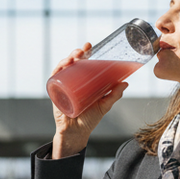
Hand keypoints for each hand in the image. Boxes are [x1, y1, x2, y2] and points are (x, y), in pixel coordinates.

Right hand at [50, 44, 128, 158]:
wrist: (76, 133)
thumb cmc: (89, 120)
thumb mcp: (104, 105)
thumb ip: (114, 95)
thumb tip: (125, 82)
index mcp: (82, 82)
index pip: (83, 63)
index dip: (85, 53)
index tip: (90, 45)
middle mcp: (71, 81)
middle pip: (72, 63)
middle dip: (76, 53)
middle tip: (83, 50)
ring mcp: (62, 86)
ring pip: (62, 68)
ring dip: (67, 59)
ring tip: (75, 57)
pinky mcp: (55, 93)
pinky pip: (54, 79)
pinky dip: (57, 71)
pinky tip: (62, 66)